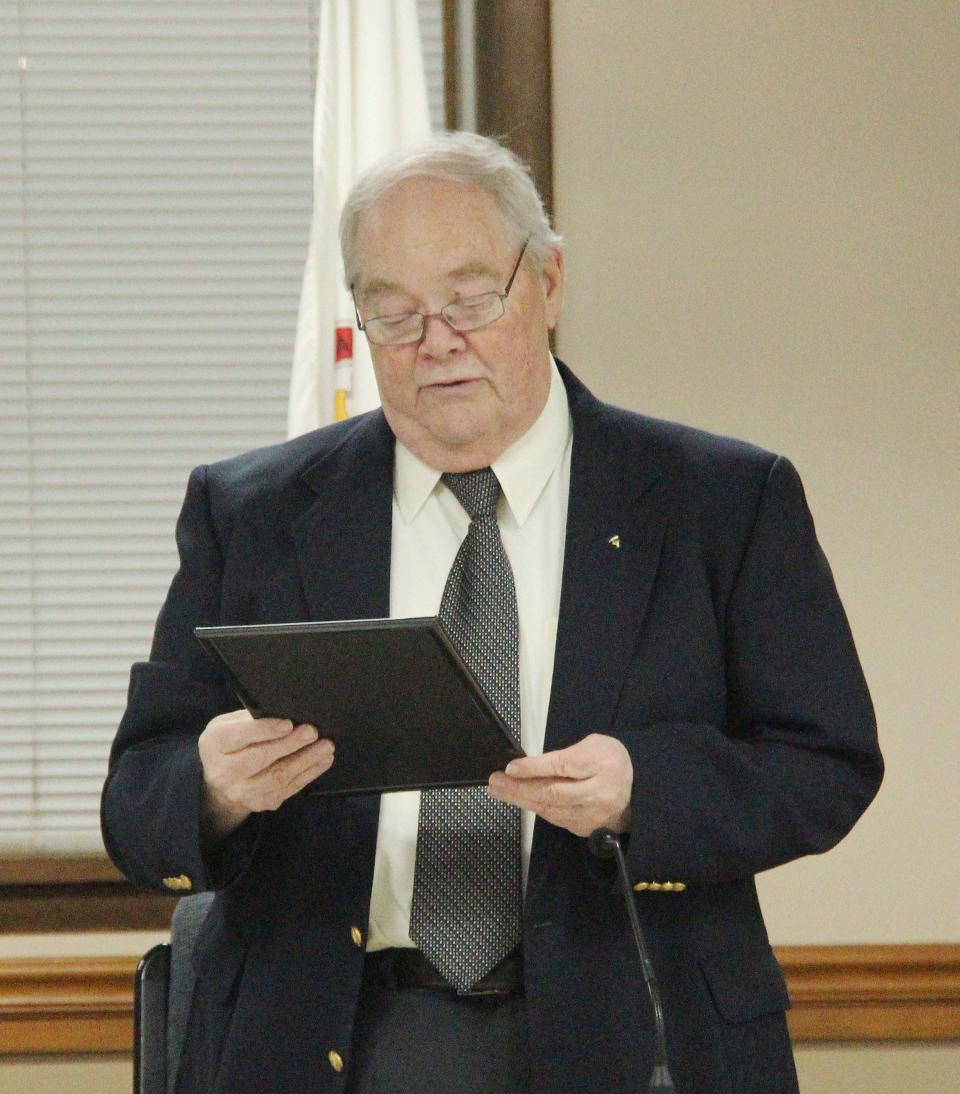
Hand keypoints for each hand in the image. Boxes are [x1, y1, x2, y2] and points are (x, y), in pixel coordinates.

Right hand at [198, 709, 334, 842]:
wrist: (218, 784)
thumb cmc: (228, 744)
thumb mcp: (228, 724)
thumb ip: (250, 719)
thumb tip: (285, 713)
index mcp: (215, 744)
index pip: (240, 736)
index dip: (265, 730)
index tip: (288, 723)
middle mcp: (225, 772)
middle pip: (261, 758)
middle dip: (291, 744)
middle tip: (313, 732)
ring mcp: (243, 791)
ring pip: (278, 777)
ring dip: (306, 761)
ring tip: (326, 747)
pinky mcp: (260, 803)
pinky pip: (288, 789)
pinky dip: (308, 774)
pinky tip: (322, 761)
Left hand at [487, 733, 632, 837]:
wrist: (639, 788)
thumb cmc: (611, 760)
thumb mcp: (593, 745)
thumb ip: (565, 755)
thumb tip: (531, 766)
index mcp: (602, 765)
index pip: (562, 767)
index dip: (534, 768)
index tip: (511, 768)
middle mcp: (598, 793)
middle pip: (552, 793)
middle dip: (519, 788)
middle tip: (495, 781)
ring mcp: (592, 815)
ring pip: (550, 809)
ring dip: (521, 800)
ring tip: (499, 790)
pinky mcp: (586, 828)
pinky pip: (555, 818)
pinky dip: (536, 808)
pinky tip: (520, 800)